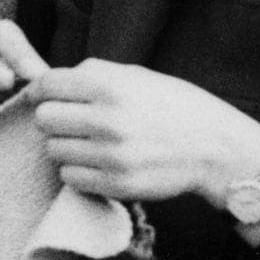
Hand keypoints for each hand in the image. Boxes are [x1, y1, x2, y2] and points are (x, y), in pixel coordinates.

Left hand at [27, 59, 259, 206]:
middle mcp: (109, 121)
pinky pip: (70, 177)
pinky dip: (78, 170)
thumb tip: (44, 82)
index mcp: (111, 87)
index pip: (47, 86)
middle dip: (53, 118)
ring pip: (53, 150)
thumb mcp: (136, 76)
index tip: (50, 96)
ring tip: (91, 142)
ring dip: (66, 146)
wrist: (217, 148)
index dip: (44, 90)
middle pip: (43, 119)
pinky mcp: (117, 185)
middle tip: (73, 121)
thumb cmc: (173, 106)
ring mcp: (112, 156)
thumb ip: (91, 75)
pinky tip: (99, 162)